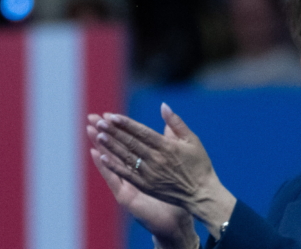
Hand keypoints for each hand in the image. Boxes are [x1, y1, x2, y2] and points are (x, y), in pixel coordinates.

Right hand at [86, 114, 195, 247]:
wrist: (182, 215)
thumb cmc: (179, 189)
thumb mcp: (175, 158)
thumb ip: (169, 139)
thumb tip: (166, 117)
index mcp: (143, 161)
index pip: (128, 139)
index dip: (118, 127)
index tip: (107, 114)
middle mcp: (132, 171)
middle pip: (116, 147)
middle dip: (104, 132)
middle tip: (91, 117)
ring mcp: (128, 183)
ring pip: (111, 160)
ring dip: (100, 145)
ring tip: (91, 131)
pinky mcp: (126, 195)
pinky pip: (114, 179)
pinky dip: (105, 166)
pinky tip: (96, 154)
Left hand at [91, 104, 234, 232]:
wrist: (202, 195)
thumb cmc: (199, 165)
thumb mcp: (192, 140)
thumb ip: (176, 123)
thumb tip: (163, 105)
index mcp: (167, 147)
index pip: (141, 132)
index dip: (125, 124)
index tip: (111, 116)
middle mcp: (156, 160)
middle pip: (131, 143)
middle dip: (114, 132)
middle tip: (98, 122)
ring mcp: (150, 174)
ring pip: (127, 157)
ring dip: (112, 146)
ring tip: (98, 135)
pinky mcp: (147, 186)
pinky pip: (128, 175)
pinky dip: (115, 166)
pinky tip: (103, 158)